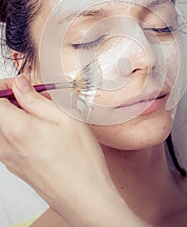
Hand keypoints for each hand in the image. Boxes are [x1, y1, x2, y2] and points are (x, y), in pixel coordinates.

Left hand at [0, 76, 149, 226]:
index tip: (21, 83)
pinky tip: (41, 129)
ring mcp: (8, 159)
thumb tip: (20, 84)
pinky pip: (6, 140)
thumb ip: (36, 99)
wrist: (84, 196)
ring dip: (14, 114)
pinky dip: (17, 128)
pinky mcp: (14, 167)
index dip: (5, 85)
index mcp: (15, 129)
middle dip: (10, 98)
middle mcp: (5, 146)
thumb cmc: (80, 161)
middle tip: (33, 95)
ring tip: (40, 113)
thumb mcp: (64, 118)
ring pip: (1, 127)